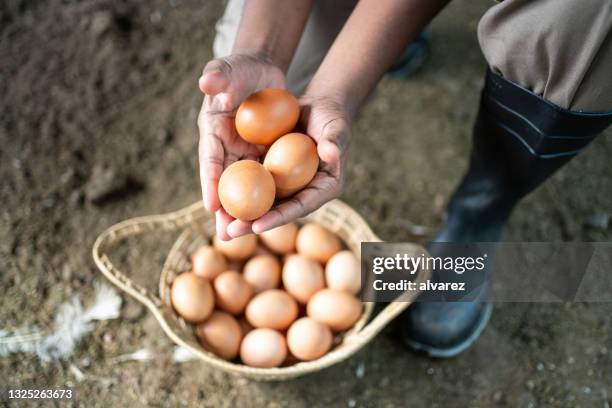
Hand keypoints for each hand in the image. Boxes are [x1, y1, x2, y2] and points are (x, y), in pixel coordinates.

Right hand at [197, 52, 285, 239]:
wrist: (262, 72)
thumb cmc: (242, 68)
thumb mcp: (230, 67)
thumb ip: (218, 74)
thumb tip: (207, 83)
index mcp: (212, 130)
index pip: (210, 159)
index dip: (210, 181)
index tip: (211, 204)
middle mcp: (225, 147)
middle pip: (223, 183)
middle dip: (223, 210)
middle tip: (225, 234)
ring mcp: (243, 154)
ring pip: (242, 189)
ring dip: (241, 212)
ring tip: (240, 237)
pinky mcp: (260, 156)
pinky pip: (262, 181)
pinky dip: (264, 198)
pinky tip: (269, 218)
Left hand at [226, 94, 351, 237]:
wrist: (319, 106)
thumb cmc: (331, 115)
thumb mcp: (336, 127)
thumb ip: (334, 141)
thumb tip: (332, 154)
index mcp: (326, 187)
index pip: (302, 206)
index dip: (280, 217)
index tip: (257, 225)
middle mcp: (308, 192)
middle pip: (280, 212)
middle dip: (254, 224)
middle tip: (230, 233)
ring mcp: (291, 186)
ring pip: (265, 204)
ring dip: (243, 215)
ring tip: (220, 226)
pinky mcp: (276, 176)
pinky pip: (257, 186)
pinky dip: (240, 193)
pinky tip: (219, 201)